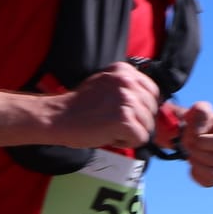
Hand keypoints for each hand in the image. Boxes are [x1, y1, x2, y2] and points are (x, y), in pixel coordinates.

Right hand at [45, 63, 161, 149]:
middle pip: (153, 110)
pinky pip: (141, 138)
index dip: (143, 107)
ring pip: (148, 126)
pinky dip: (127, 142)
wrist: (59, 117)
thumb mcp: (106, 84)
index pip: (153, 91)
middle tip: (114, 122)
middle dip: (138, 121)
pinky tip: (110, 135)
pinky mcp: (124, 120)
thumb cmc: (80, 106)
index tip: (127, 113)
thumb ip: (128, 89)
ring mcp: (126, 100)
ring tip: (110, 128)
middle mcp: (127, 82)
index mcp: (125, 71)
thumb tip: (152, 103)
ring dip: (130, 132)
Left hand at [179, 101, 212, 186]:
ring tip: (190, 155)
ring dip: (196, 164)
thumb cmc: (199, 121)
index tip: (192, 136)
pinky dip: (197, 174)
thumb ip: (201, 110)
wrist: (194, 135)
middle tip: (187, 145)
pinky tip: (193, 165)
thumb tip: (205, 116)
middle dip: (196, 152)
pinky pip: (210, 182)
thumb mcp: (199, 110)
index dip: (201, 142)